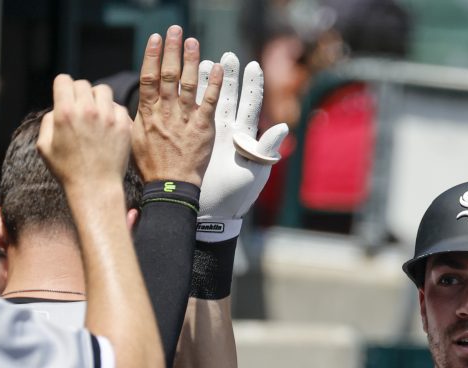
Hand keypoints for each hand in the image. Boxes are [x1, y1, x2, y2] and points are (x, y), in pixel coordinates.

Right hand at [37, 77, 130, 190]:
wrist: (95, 187)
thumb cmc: (67, 170)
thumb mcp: (44, 146)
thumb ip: (48, 121)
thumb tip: (58, 107)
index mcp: (65, 112)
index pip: (64, 80)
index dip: (62, 86)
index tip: (64, 96)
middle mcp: (88, 111)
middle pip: (83, 84)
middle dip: (79, 93)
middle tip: (80, 108)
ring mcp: (109, 118)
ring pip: (103, 90)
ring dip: (97, 98)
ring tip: (95, 112)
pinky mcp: (124, 126)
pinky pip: (119, 106)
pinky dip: (113, 111)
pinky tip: (108, 123)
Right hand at [132, 26, 222, 184]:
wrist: (169, 187)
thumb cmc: (151, 165)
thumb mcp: (134, 138)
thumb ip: (140, 116)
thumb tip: (140, 100)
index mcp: (147, 113)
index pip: (148, 78)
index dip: (151, 56)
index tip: (155, 38)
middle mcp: (165, 113)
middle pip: (167, 75)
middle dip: (171, 50)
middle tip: (175, 29)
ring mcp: (184, 120)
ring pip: (187, 84)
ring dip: (191, 61)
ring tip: (193, 41)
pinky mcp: (202, 129)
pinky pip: (209, 103)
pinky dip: (215, 85)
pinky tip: (219, 68)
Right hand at [195, 52, 288, 241]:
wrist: (212, 211)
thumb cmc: (236, 195)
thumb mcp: (256, 170)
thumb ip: (267, 147)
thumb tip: (283, 126)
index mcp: (246, 136)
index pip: (251, 104)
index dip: (252, 85)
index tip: (253, 65)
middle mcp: (229, 131)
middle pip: (230, 97)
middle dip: (230, 76)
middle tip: (229, 55)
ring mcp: (211, 135)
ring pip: (208, 102)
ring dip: (207, 82)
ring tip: (205, 59)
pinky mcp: (195, 142)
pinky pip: (191, 116)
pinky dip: (189, 99)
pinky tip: (184, 83)